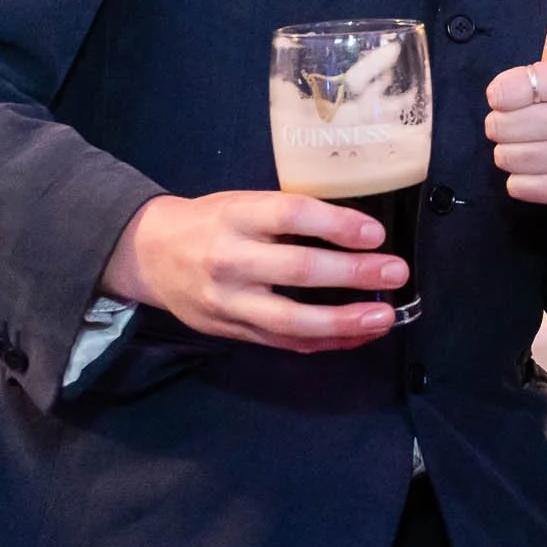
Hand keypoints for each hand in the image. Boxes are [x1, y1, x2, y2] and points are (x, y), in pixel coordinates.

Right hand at [99, 191, 401, 350]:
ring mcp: (229, 302)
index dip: (337, 224)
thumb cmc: (213, 222)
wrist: (150, 254)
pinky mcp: (231, 331)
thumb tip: (361, 232)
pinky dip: (326, 341)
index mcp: (237, 216)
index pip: (292, 215)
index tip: (376, 233)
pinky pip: (284, 342)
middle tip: (396, 272)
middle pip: (298, 269)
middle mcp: (231, 259)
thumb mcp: (245, 203)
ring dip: (344, 321)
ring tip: (383, 318)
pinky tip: (359, 335)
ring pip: (291, 320)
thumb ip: (290, 217)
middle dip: (353, 273)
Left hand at [485, 0, 546, 229]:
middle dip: (505, 125)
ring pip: (505, 160)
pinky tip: (543, 166)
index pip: (502, 91)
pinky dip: (523, 181)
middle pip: (498, 128)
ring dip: (512, 153)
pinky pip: (519, 188)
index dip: (502, 92)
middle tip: (528, 119)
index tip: (519, 91)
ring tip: (535, 141)